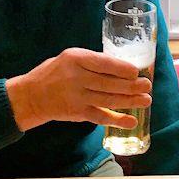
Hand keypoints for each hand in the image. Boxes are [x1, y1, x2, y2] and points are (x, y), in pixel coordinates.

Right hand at [5, 47, 152, 131]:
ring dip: (130, 101)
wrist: (30, 96)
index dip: (121, 68)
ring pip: (108, 99)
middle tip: (147, 86)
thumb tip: (122, 67)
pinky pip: (100, 116)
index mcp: (75, 58)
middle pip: (109, 83)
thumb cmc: (53, 73)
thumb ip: (92, 61)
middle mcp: (76, 77)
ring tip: (146, 100)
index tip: (136, 71)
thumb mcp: (69, 58)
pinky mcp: (77, 113)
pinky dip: (117, 120)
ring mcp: (76, 96)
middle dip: (132, 85)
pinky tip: (131, 121)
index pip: (103, 63)